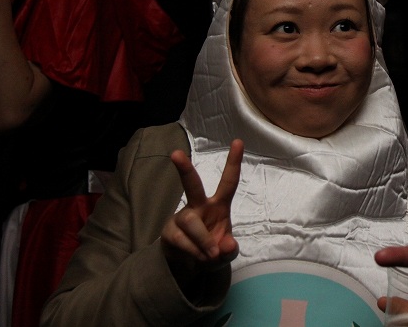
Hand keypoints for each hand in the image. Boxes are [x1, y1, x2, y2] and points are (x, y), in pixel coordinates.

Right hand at [161, 138, 243, 288]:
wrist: (190, 266)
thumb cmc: (213, 249)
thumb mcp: (226, 252)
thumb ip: (230, 249)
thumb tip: (227, 244)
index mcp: (218, 205)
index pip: (228, 181)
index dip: (234, 162)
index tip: (238, 141)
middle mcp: (199, 206)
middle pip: (192, 185)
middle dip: (185, 169)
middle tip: (175, 154)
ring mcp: (182, 217)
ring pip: (191, 221)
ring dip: (203, 240)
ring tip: (210, 254)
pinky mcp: (169, 231)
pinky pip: (182, 240)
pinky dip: (194, 252)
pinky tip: (197, 257)